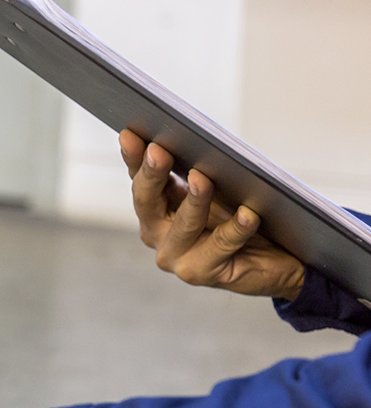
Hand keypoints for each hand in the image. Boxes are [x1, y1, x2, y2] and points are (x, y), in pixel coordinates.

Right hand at [119, 129, 304, 299]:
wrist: (275, 259)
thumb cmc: (241, 216)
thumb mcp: (215, 189)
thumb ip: (196, 170)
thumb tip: (193, 138)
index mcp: (154, 208)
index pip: (138, 178)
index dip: (133, 157)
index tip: (131, 134)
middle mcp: (156, 233)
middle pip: (147, 202)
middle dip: (152, 174)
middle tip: (158, 151)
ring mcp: (175, 256)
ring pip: (184, 225)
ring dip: (194, 201)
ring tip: (203, 179)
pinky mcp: (201, 273)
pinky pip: (221, 245)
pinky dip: (235, 228)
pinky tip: (248, 214)